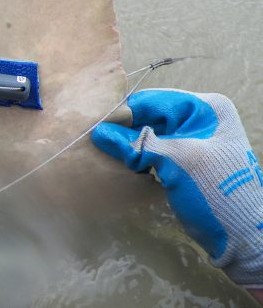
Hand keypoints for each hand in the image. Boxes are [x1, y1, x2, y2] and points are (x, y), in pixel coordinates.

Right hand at [91, 89, 262, 286]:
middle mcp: (198, 117)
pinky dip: (138, 157)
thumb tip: (97, 132)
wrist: (242, 237)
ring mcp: (191, 139)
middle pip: (149, 116)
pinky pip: (152, 149)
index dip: (124, 113)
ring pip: (147, 133)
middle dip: (125, 130)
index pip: (153, 100)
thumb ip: (137, 144)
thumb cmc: (215, 192)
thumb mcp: (176, 162)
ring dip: (129, 145)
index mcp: (205, 108)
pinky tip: (125, 166)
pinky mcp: (183, 159)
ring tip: (110, 156)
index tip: (95, 126)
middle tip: (98, 143)